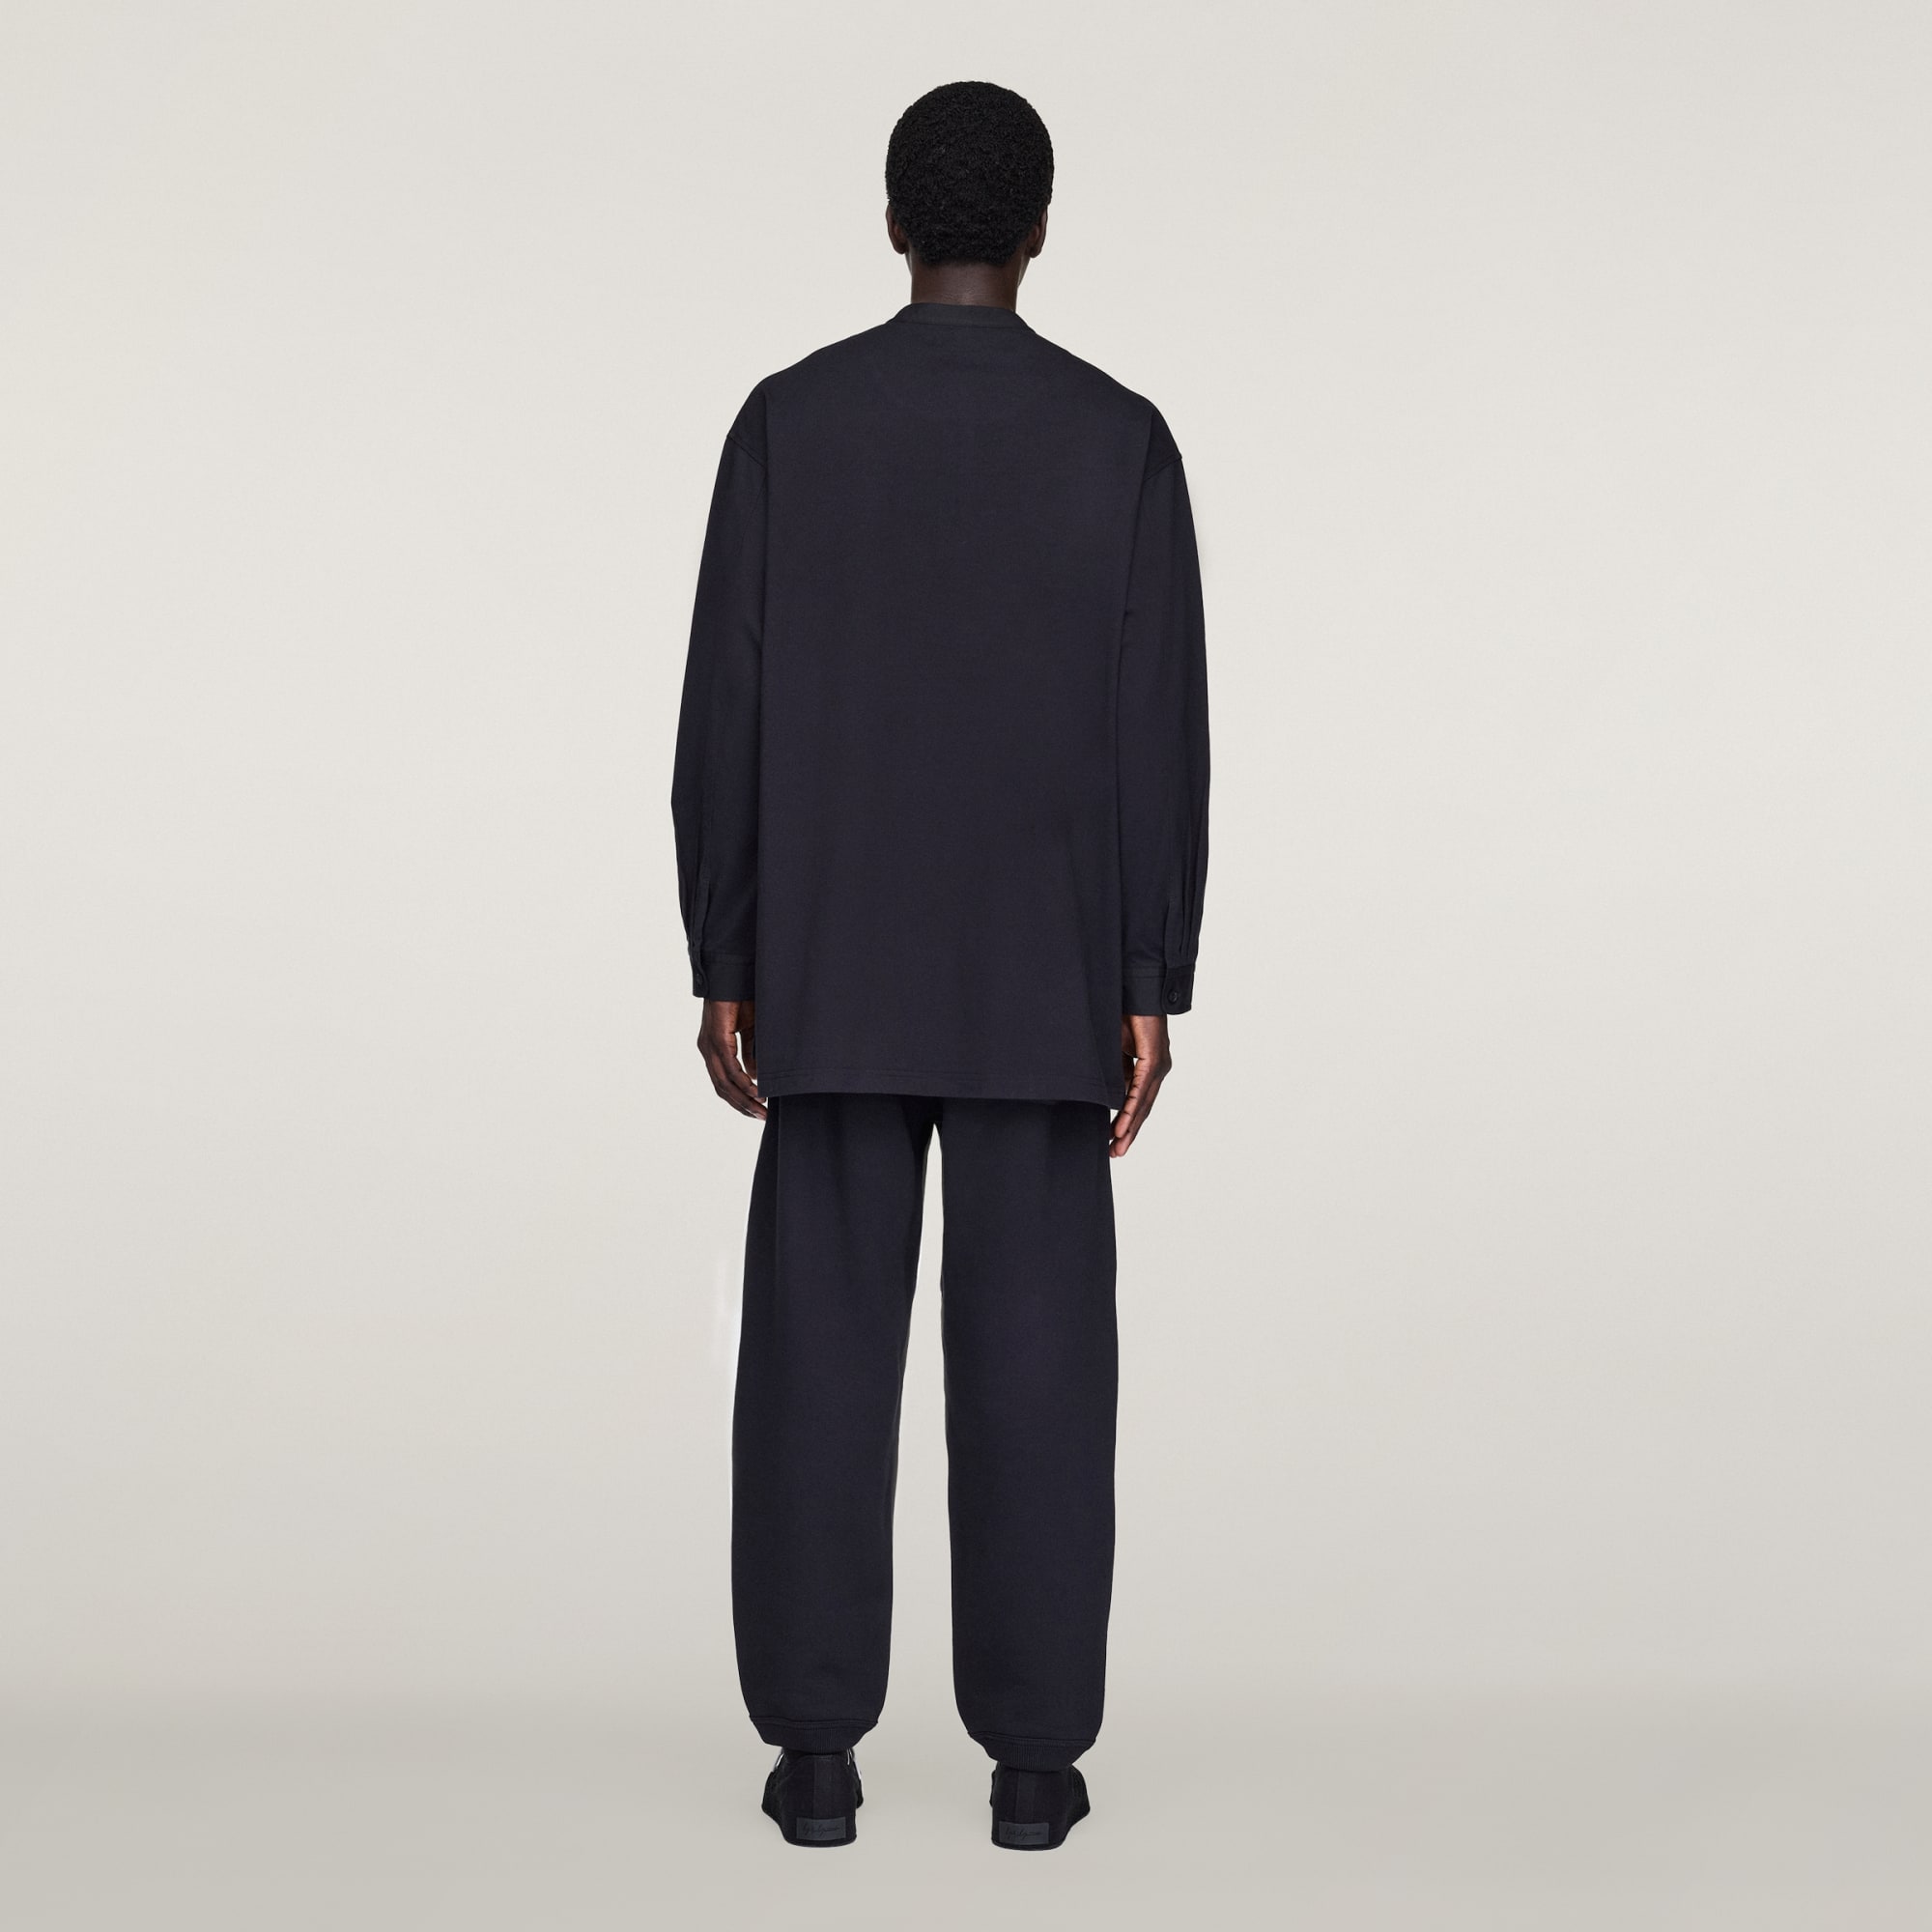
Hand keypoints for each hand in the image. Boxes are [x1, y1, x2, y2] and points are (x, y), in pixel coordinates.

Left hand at [697, 999, 764, 1118]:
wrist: (734, 974)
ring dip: (743, 1098)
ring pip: (724, 1081)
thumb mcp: (751, 1030)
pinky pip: (728, 1067)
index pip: (723, 1083)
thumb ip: (750, 1053)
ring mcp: (709, 1045)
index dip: (739, 1099)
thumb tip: (754, 1076)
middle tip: (761, 1117)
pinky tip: (756, 1091)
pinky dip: (742, 1081)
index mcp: (714, 1049)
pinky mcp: (716, 1038)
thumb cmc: (742, 998)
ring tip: (760, 1109)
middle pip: (722, 1088)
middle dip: (742, 1105)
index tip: (756, 1111)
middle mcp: (708, 1050)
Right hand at [1110, 1013, 1170, 1157]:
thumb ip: (1115, 1069)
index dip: (1128, 1121)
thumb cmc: (1125, 1013)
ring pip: (1143, 1103)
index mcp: (1150, 1066)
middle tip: (1116, 1153)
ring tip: (1118, 1146)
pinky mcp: (1154, 1058)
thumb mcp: (1115, 1048)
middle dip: (1129, 1132)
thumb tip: (1107, 1091)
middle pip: (1143, 1108)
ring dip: (1130, 1127)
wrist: (1137, 987)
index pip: (1139, 1100)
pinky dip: (1131, 1108)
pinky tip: (1123, 1125)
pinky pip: (1141, 1089)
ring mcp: (1159, 1064)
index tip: (1115, 1139)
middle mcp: (1158, 1069)